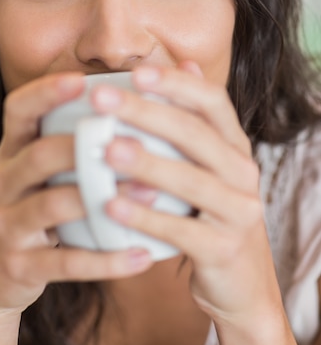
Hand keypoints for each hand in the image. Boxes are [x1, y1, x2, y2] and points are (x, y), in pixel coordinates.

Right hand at [0, 72, 152, 316]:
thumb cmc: (32, 207)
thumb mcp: (39, 172)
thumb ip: (71, 139)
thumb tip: (131, 102)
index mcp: (13, 152)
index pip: (18, 111)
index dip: (45, 92)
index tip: (82, 81)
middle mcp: (4, 183)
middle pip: (38, 155)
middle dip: (84, 146)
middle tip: (136, 143)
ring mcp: (7, 225)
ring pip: (51, 206)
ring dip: (102, 198)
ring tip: (151, 193)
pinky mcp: (18, 265)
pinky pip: (66, 262)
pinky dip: (106, 260)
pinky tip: (142, 255)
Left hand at [92, 62, 282, 327]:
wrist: (242, 282)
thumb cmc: (211, 212)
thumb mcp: (211, 164)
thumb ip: (196, 117)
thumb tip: (186, 62)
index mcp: (236, 145)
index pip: (212, 101)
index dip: (175, 83)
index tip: (135, 72)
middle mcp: (244, 172)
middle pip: (195, 133)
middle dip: (146, 112)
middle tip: (100, 100)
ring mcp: (238, 212)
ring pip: (190, 180)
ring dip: (146, 162)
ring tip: (105, 148)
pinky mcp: (223, 250)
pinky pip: (180, 231)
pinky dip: (145, 217)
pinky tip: (110, 205)